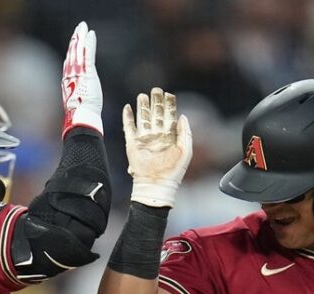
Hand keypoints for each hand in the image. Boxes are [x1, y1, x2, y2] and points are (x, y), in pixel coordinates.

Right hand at [62, 21, 102, 136]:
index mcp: (68, 83)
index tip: (74, 43)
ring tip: (83, 27)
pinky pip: (87, 54)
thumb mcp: (78, 103)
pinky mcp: (86, 72)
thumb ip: (78, 96)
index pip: (69, 63)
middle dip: (75, 40)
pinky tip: (90, 34)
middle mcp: (70, 75)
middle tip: (78, 28)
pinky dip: (88, 43)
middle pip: (72, 53)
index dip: (71, 51)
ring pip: (78, 51)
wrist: (81, 117)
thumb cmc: (81, 115)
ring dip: (80, 37)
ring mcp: (78, 73)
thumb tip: (79, 99)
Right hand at [123, 87, 192, 207]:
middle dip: (156, 102)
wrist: (156, 185)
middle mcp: (157, 136)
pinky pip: (128, 128)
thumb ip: (186, 132)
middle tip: (156, 89)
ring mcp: (144, 140)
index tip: (169, 94)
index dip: (170, 105)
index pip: (170, 116)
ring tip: (142, 95)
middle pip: (156, 114)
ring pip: (143, 118)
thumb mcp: (185, 150)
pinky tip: (127, 107)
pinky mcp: (132, 144)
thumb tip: (183, 116)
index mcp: (170, 137)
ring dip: (142, 107)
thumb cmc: (173, 171)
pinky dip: (127, 118)